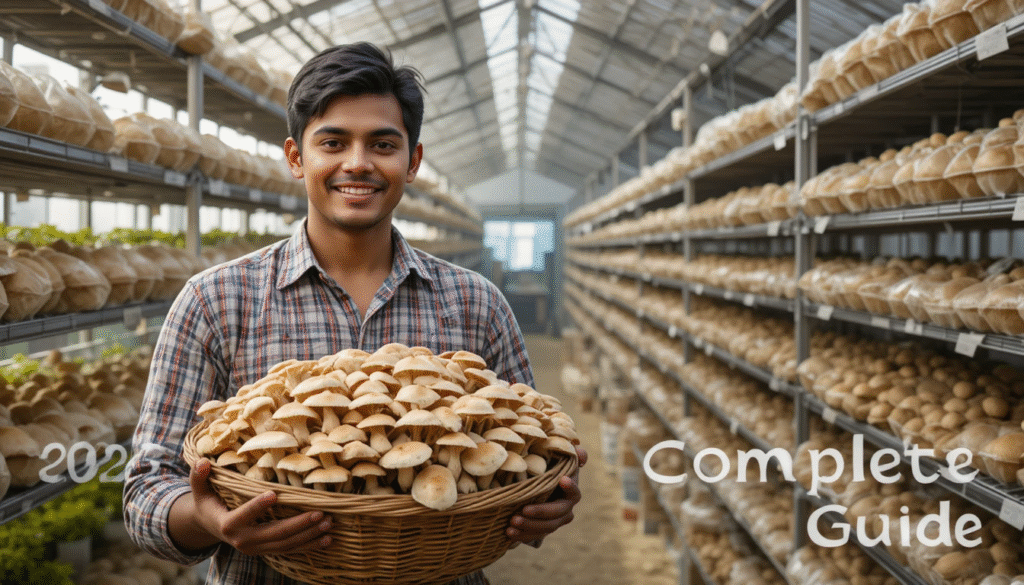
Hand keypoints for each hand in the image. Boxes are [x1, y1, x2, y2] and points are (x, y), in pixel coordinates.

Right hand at [172, 458, 333, 555]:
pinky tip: (327, 539)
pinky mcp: (265, 551)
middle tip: (320, 513)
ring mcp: (256, 549)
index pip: (243, 516)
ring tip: (328, 524)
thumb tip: (202, 462)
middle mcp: (243, 541)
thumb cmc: (207, 502)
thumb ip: (199, 476)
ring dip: (308, 535)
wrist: (209, 527)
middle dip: (298, 524)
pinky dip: (309, 545)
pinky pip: (289, 550)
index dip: (257, 506)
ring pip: (285, 545)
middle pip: (274, 533)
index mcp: (227, 524)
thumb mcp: (199, 490)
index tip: (274, 494)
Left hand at [506, 446, 586, 543]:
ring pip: (545, 527)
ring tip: (512, 522)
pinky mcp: (542, 530)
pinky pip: (534, 536)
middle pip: (556, 514)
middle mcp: (565, 510)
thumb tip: (580, 453)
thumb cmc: (547, 469)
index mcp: (570, 493)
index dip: (570, 488)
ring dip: (529, 526)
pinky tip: (509, 533)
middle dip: (540, 512)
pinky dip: (522, 535)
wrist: (534, 488)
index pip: (574, 493)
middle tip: (522, 510)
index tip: (562, 480)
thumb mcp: (556, 459)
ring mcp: (555, 522)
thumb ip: (569, 453)